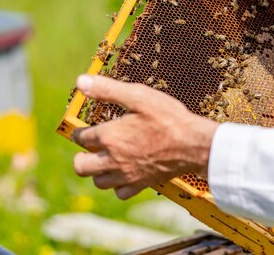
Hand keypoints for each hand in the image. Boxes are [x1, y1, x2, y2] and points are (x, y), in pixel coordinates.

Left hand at [71, 75, 218, 198]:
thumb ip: (107, 89)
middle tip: (90, 149)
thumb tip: (81, 81)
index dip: (80, 132)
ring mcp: (127, 174)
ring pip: (99, 181)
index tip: (85, 129)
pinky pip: (120, 192)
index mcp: (110, 136)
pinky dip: (118, 185)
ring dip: (98, 171)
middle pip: (81, 167)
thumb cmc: (168, 118)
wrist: (193, 144)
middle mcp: (113, 159)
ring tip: (106, 160)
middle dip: (81, 157)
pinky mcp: (141, 184)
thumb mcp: (138, 96)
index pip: (81, 138)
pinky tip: (125, 173)